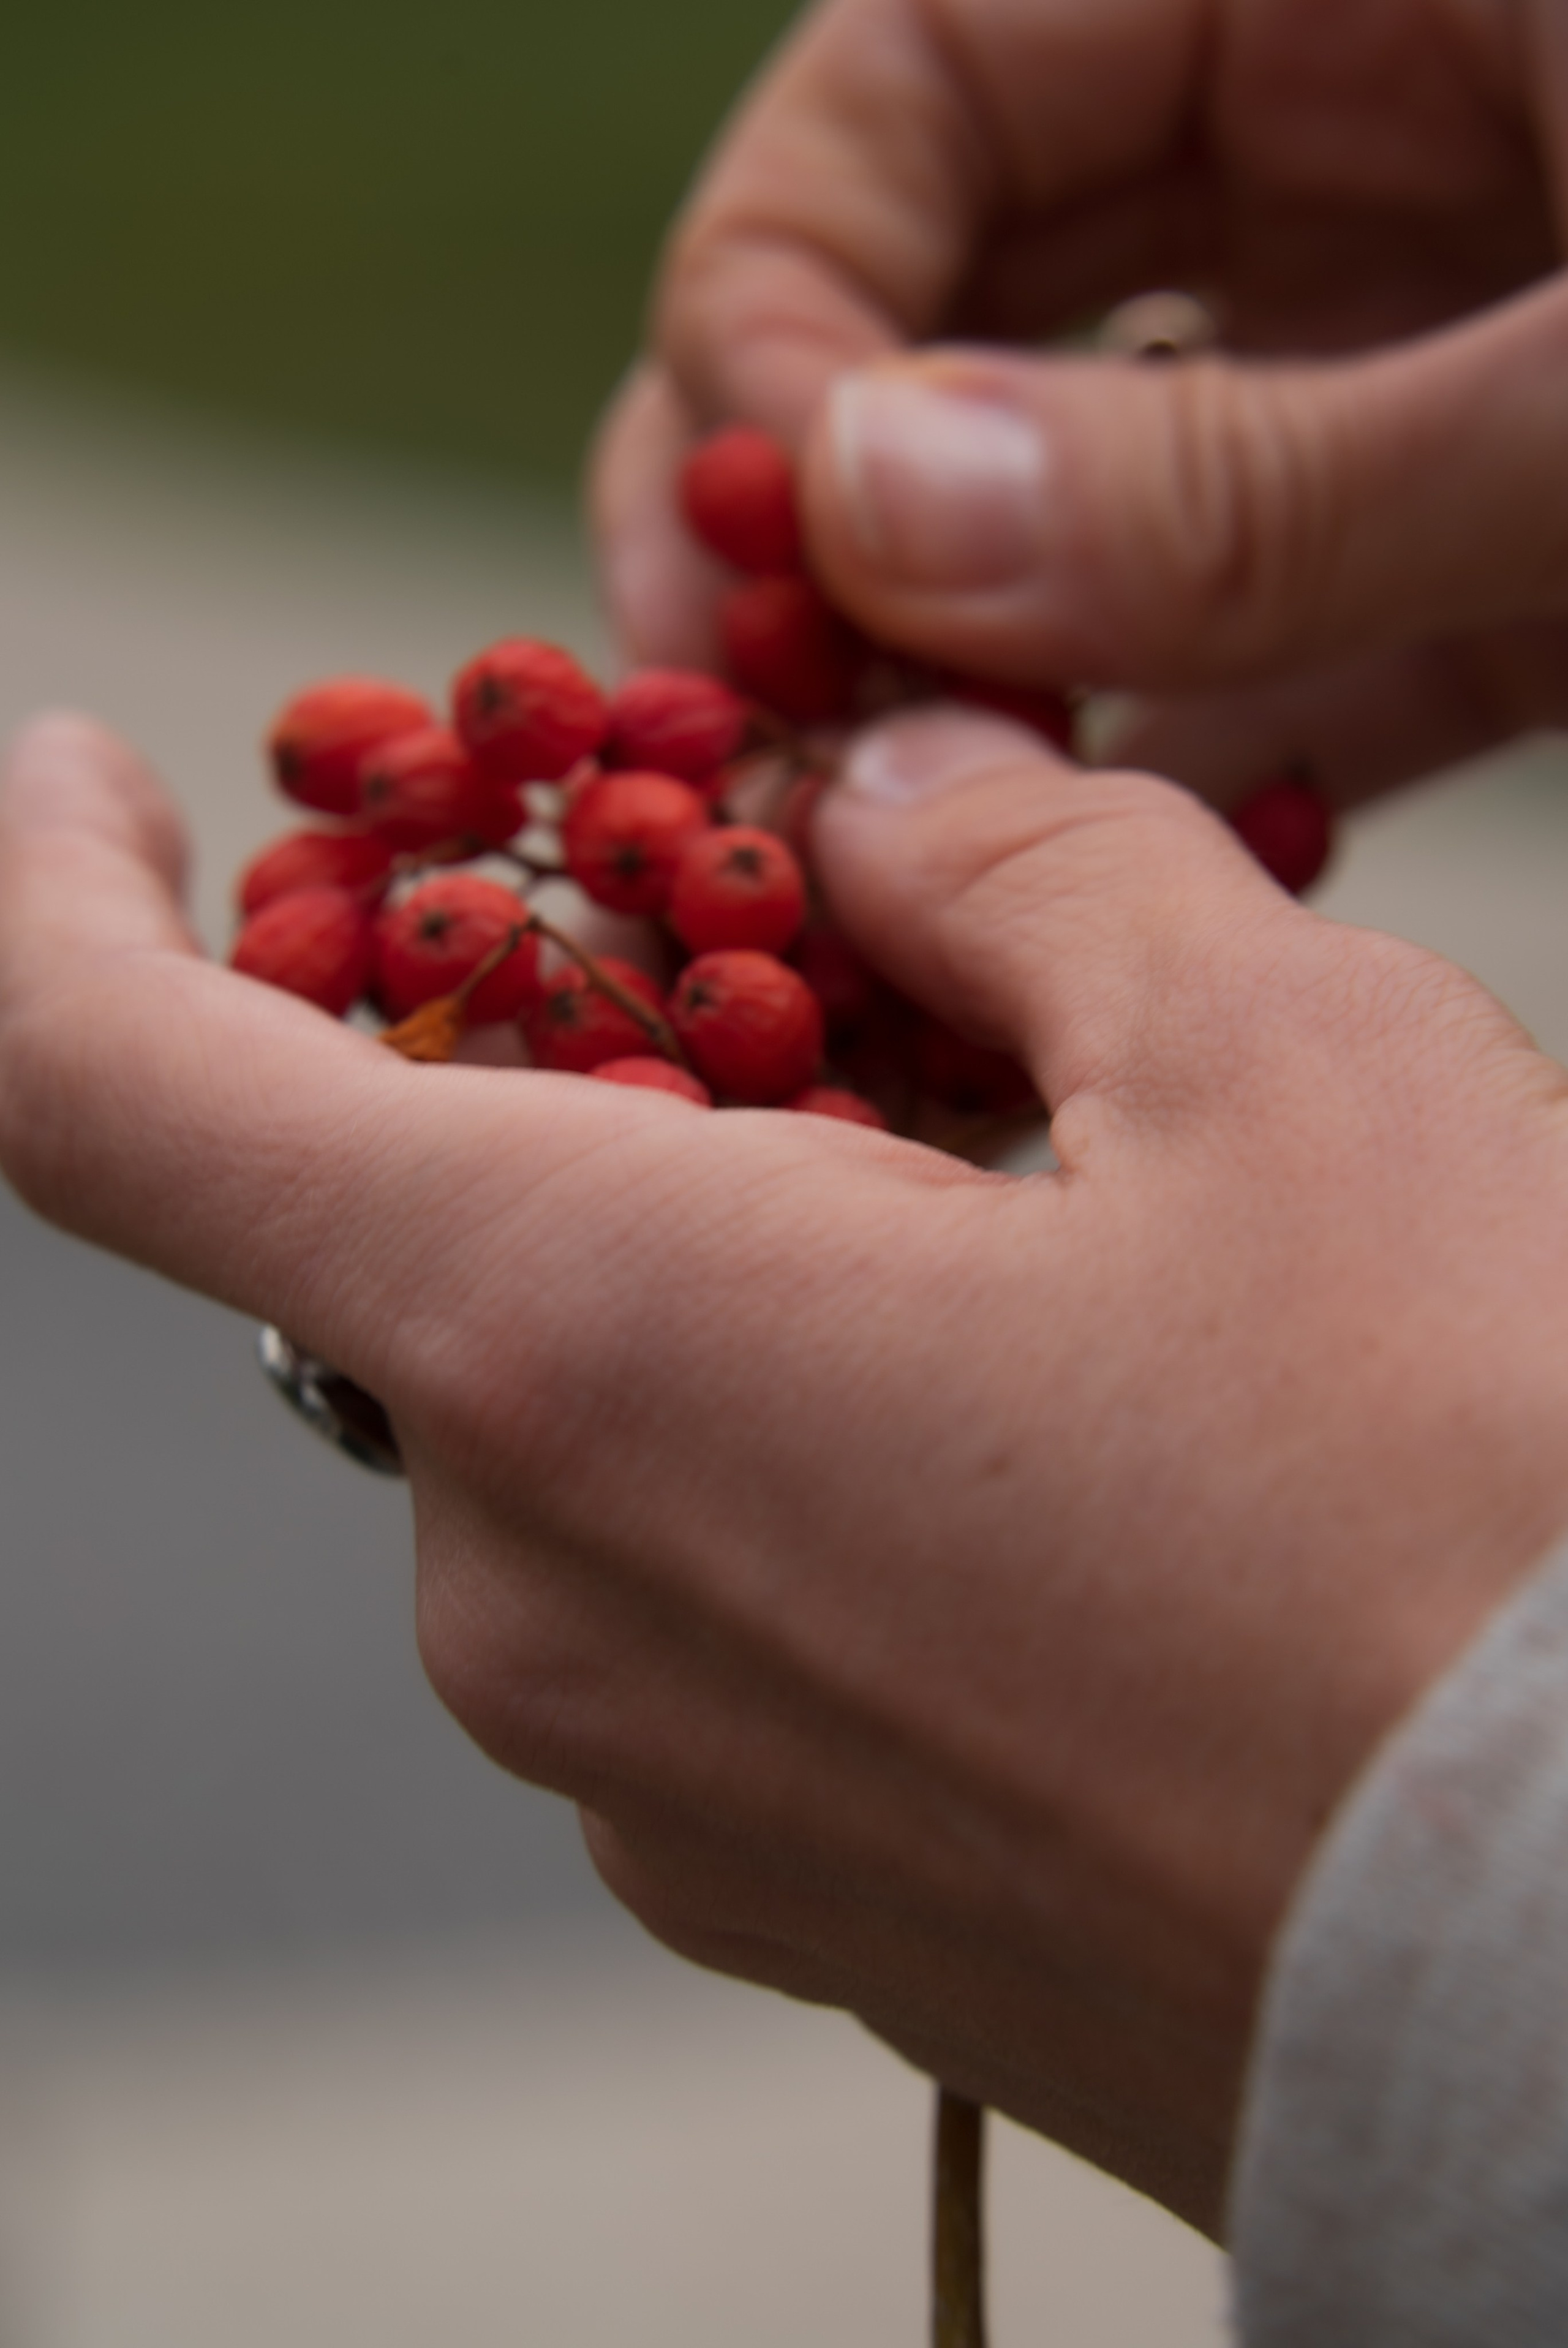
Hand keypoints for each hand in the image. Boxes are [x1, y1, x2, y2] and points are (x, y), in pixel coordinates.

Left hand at [6, 708, 1567, 2234]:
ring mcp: (646, 1780)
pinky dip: (809, 1462)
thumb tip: (894, 815)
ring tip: (1054, 1265)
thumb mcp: (1286, 1064)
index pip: (110, 1085)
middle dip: (608, 1076)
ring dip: (746, 1279)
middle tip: (885, 1010)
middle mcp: (535, 1597)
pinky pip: (704, 1599)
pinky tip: (1072, 1473)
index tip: (105, 783)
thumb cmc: (1475, 1514)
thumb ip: (1028, 875)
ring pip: (596, 1419)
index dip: (57, 894)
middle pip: (438, 1239)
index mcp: (575, 1338)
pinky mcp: (776, 1890)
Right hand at [593, 0, 1567, 808]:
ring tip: (913, 885)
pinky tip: (1137, 909)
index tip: (768, 579)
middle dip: (834, 542)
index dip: (778, 321)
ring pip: (1115, 520)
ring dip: (996, 706)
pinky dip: (1216, 785)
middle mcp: (1352, 139)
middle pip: (967, 311)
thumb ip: (1247, 470)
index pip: (916, 77)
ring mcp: (1433, 347)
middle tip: (754, 752)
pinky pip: (1312, 657)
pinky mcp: (1524, 543)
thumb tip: (862, 530)